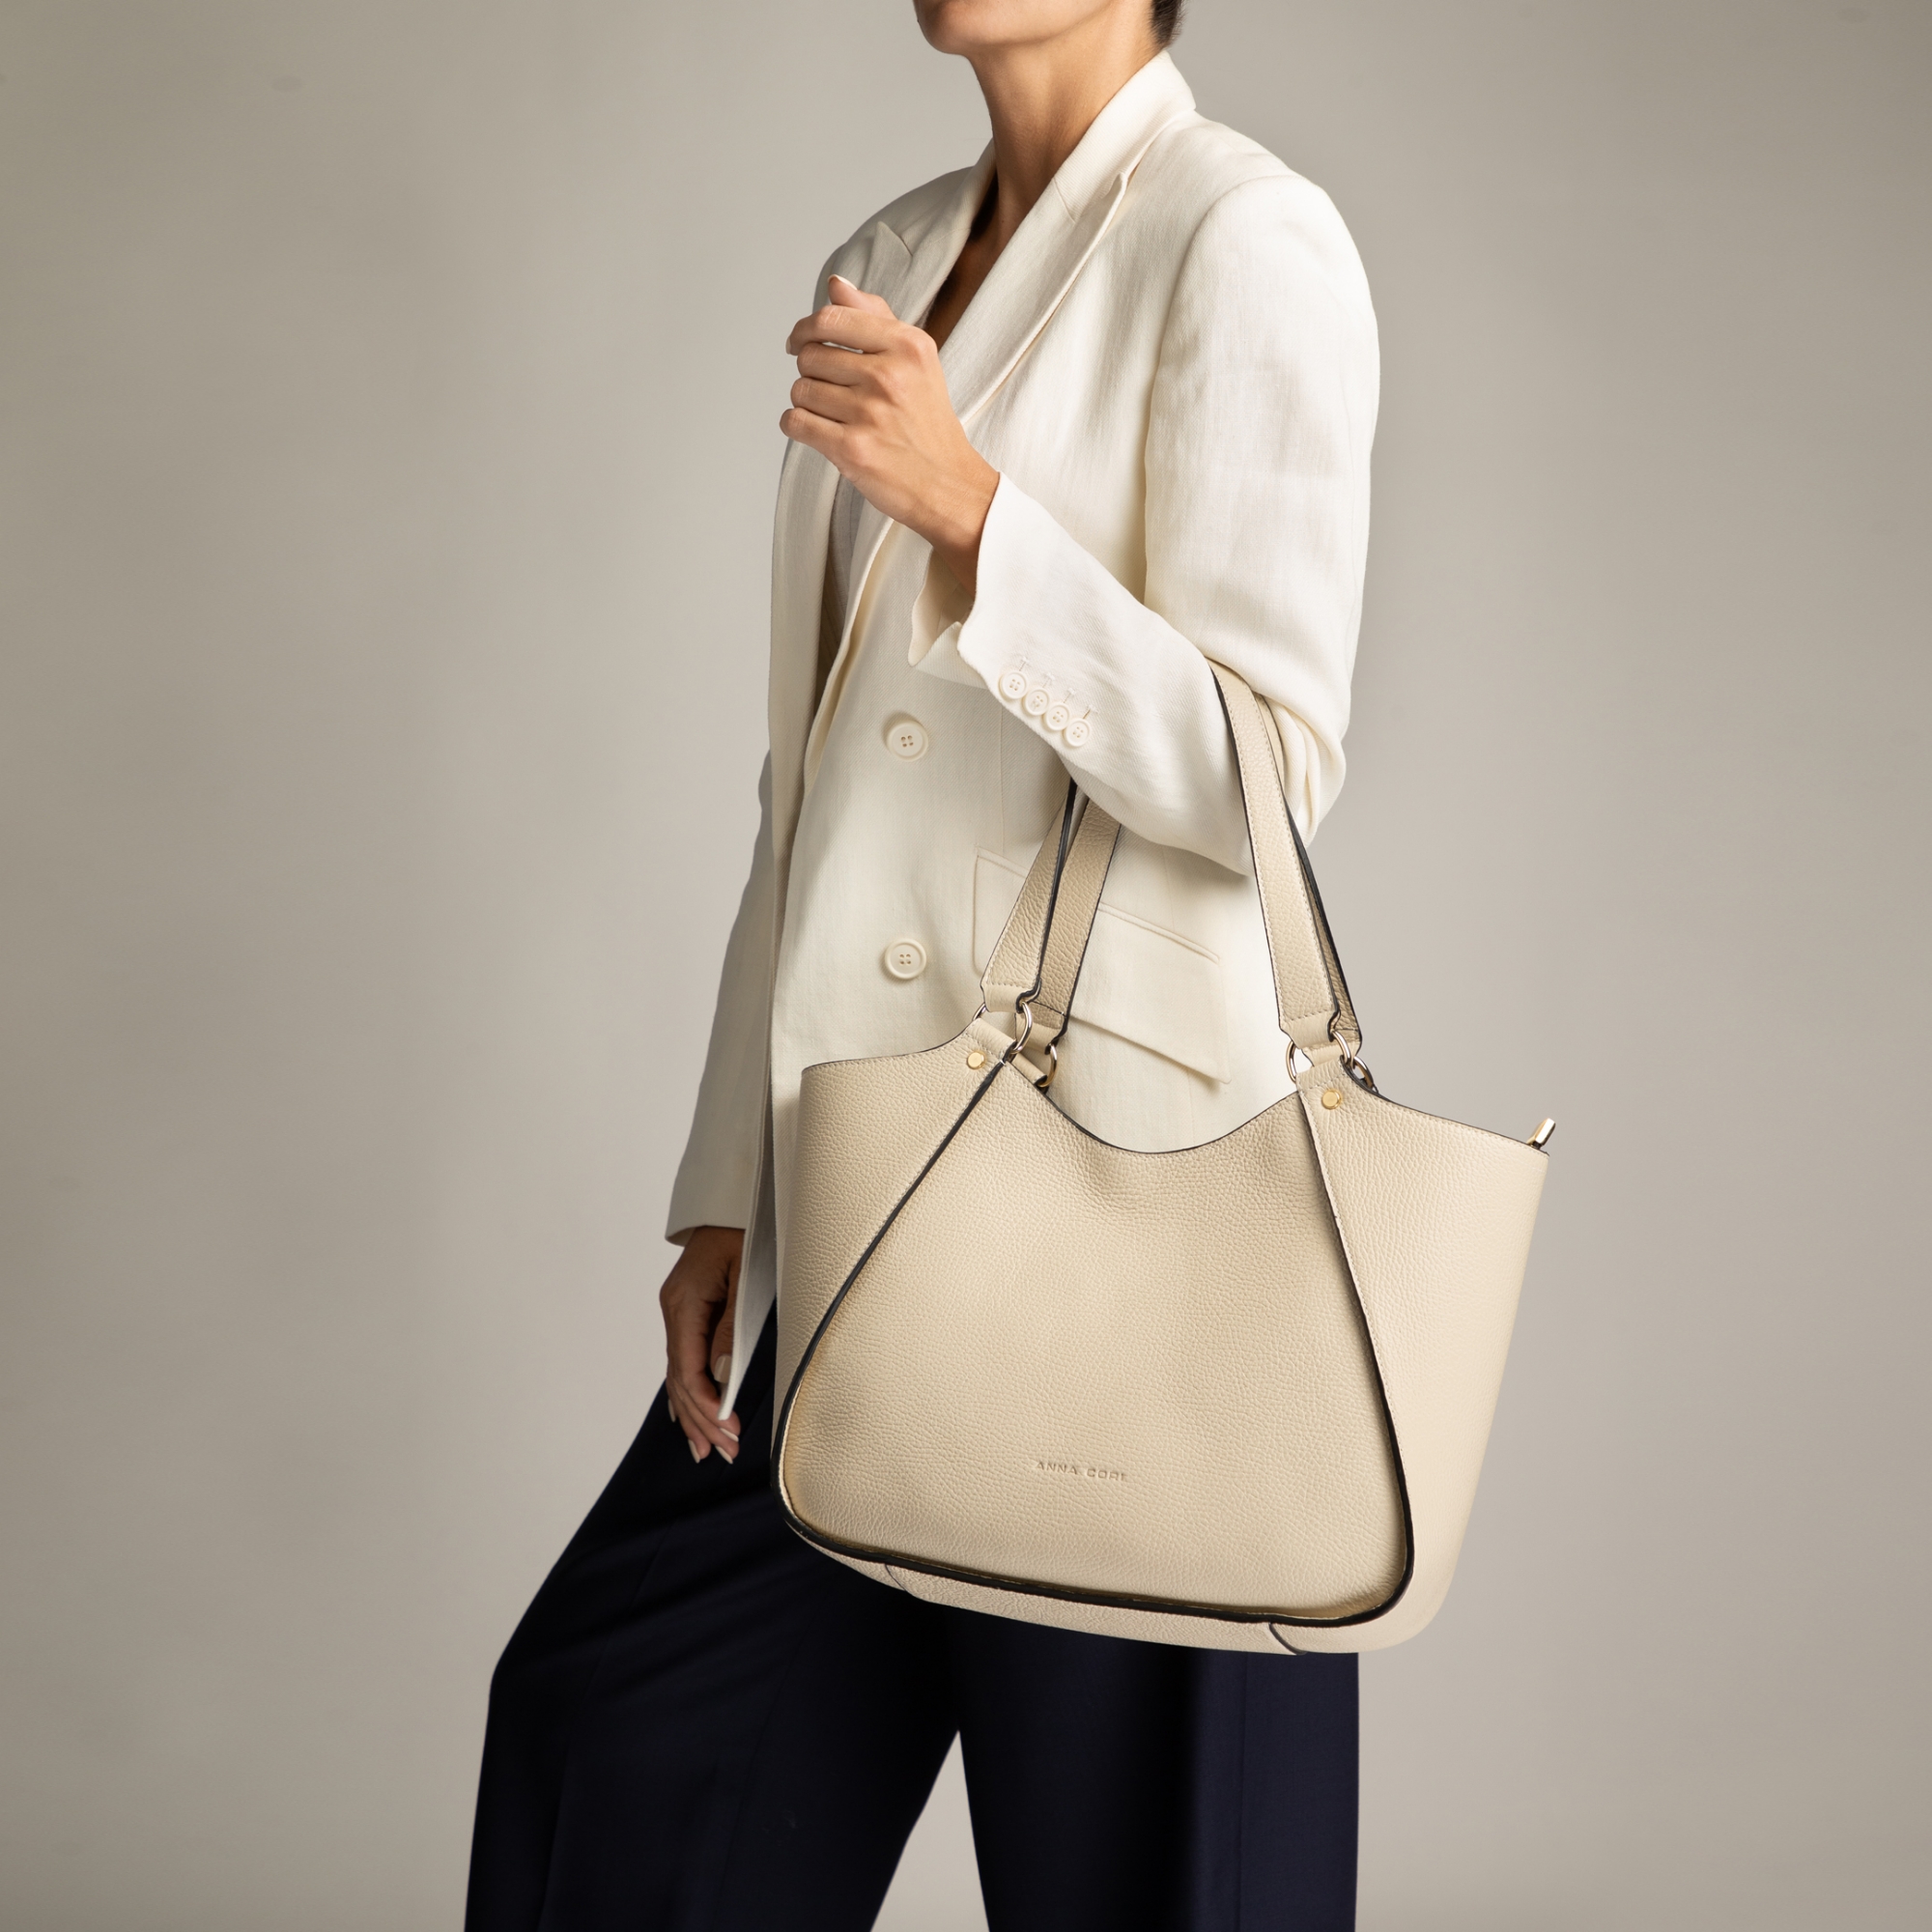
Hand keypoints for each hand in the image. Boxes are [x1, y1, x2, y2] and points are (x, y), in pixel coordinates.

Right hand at [658, 1225, 743, 1462]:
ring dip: (693, 1413)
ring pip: (678, 1373)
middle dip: (702, 1419)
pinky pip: (681, 1359)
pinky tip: (686, 1416)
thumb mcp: (745, 1277)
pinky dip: (685, 1391)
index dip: (707, 1404)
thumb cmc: (745, 1230)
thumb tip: (722, 1378)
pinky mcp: (686, 1311)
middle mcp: (674, 1309)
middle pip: (680, 1377)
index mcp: (684, 1302)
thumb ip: (732, 1328)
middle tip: (725, 1451)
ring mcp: (676, 1311)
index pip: (689, 1367)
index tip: (729, 1431)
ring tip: (705, 1450)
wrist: (733, 1201)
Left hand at [782, 276, 998, 594]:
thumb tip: (836, 285)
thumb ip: (876, 317)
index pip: (832, 318)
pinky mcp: (852, 449)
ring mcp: (870, 413)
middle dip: (811, 373)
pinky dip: (798, 427)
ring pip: (800, 390)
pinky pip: (795, 422)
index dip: (804, 329)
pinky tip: (818, 432)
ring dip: (807, 403)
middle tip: (832, 392)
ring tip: (834, 416)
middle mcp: (889, 375)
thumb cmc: (927, 422)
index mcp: (907, 345)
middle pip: (810, 356)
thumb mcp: (916, 360)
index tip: (798, 341)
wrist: (948, 484)